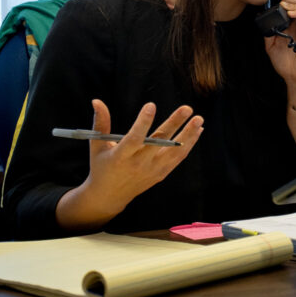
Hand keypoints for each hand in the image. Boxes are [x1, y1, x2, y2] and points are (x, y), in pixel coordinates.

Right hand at [56, 99, 203, 229]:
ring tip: (199, 119)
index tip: (151, 105)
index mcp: (121, 156)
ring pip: (174, 152)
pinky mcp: (161, 174)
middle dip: (174, 124)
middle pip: (159, 142)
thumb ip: (100, 123)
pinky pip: (178, 158)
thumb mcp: (97, 145)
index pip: (134, 138)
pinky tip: (198, 131)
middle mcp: (139, 164)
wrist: (109, 195)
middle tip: (187, 108)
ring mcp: (152, 170)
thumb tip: (97, 100)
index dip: (143, 122)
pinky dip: (189, 144)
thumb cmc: (102, 166)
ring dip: (189, 135)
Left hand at [264, 0, 295, 93]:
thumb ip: (268, 32)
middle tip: (282, 2)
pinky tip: (291, 13)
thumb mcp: (270, 46)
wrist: (293, 77)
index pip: (294, 7)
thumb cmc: (284, 63)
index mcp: (290, 26)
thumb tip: (264, 20)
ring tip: (286, 7)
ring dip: (295, 3)